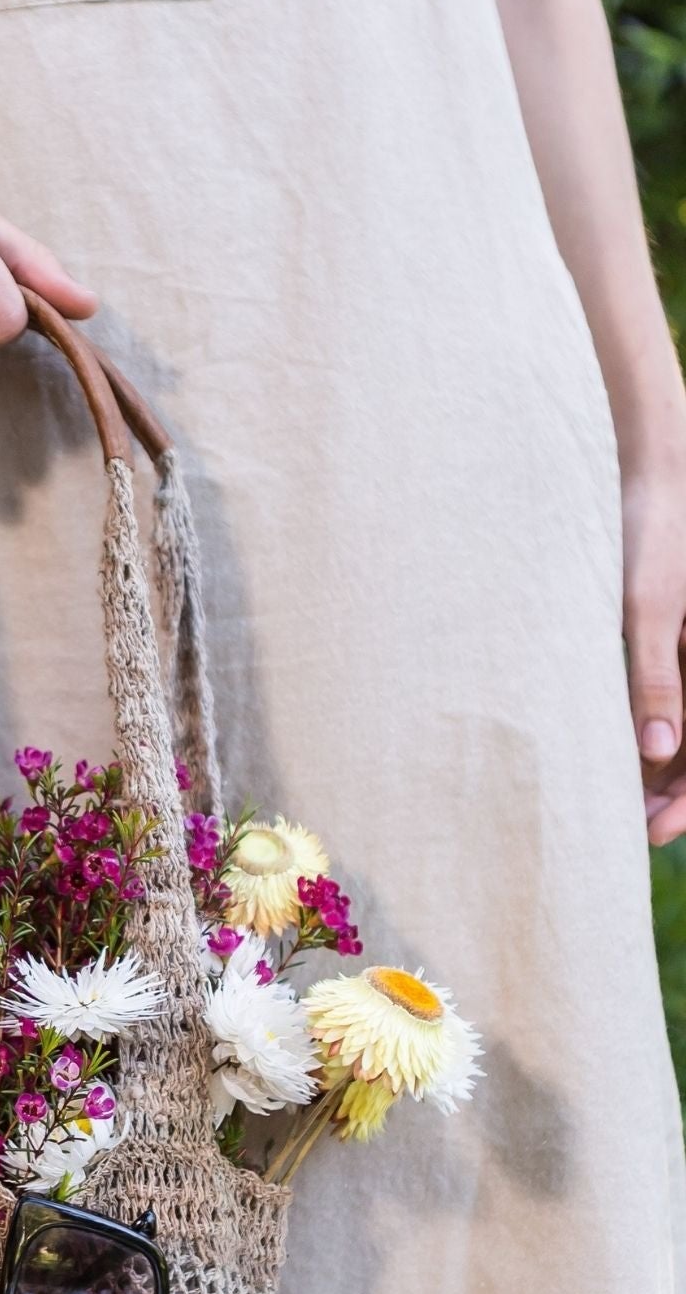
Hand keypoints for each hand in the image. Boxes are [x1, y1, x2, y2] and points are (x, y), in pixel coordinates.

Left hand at [623, 463, 685, 844]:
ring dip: (660, 764)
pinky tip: (617, 752)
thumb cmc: (650, 527)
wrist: (646, 465)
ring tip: (616, 800)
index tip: (654, 829)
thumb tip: (657, 751)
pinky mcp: (676, 633)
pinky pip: (673, 692)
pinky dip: (649, 727)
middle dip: (673, 790)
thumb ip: (655, 676)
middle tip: (629, 826)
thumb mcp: (648, 605)